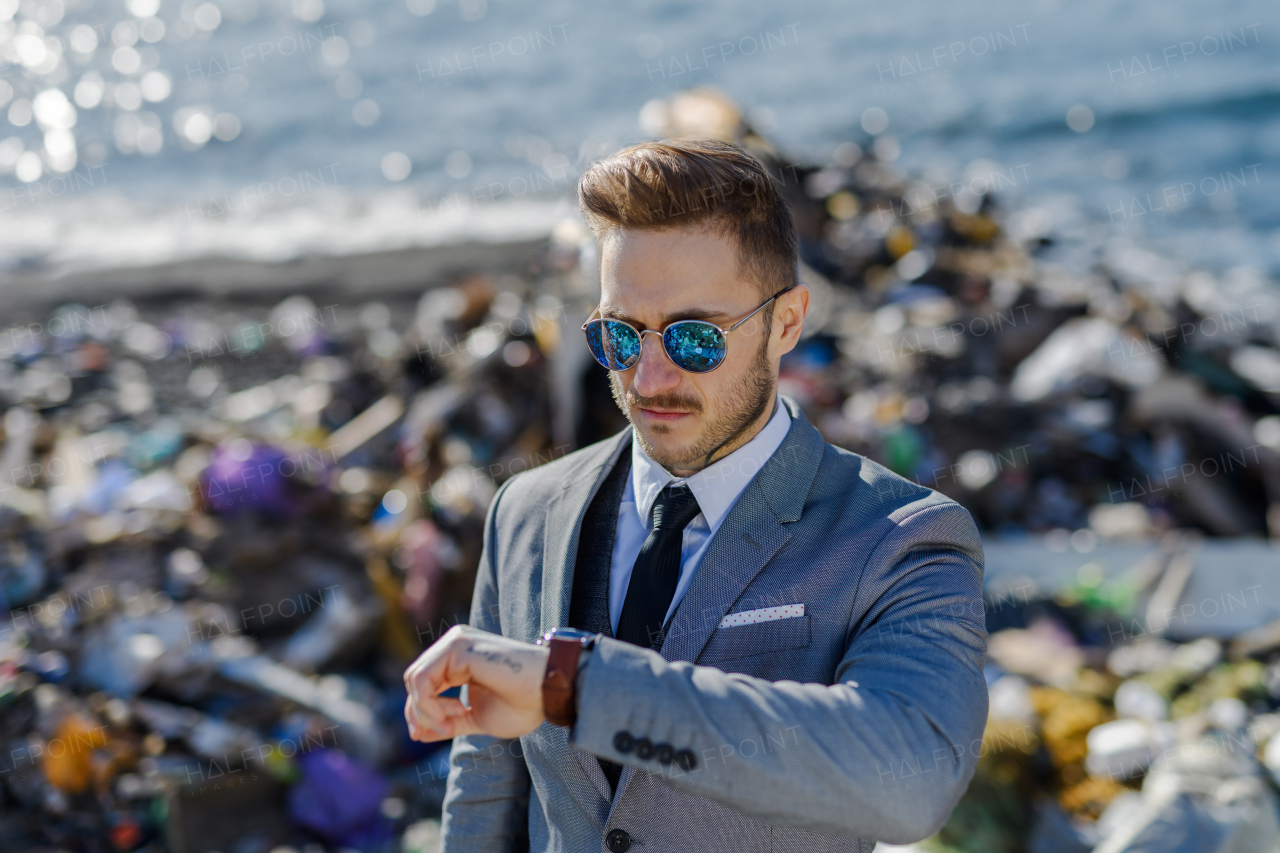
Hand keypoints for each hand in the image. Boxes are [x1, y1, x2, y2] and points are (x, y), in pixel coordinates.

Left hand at [403, 625, 549, 741]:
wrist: (548, 692)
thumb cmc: (522, 703)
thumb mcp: (475, 718)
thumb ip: (447, 722)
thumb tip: (416, 734)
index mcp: (459, 658)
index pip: (422, 683)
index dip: (421, 713)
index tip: (436, 734)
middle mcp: (454, 645)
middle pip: (413, 681)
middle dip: (420, 712)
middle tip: (444, 731)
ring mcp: (455, 642)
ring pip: (414, 680)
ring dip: (425, 711)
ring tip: (448, 725)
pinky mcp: (457, 646)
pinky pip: (423, 679)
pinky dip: (428, 704)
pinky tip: (450, 716)